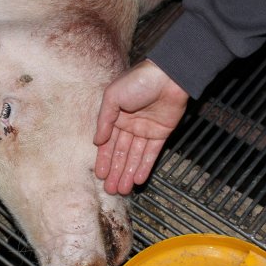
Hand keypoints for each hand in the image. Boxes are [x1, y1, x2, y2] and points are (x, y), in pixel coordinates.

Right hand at [94, 59, 188, 194]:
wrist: (169, 76)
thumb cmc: (138, 81)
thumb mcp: (113, 97)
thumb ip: (104, 120)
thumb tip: (96, 142)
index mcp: (116, 116)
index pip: (108, 143)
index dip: (104, 160)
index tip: (100, 176)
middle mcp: (129, 125)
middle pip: (121, 153)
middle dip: (116, 172)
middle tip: (111, 190)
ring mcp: (145, 130)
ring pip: (135, 156)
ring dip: (128, 173)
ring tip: (123, 190)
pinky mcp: (161, 133)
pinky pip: (151, 153)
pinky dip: (145, 166)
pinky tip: (138, 179)